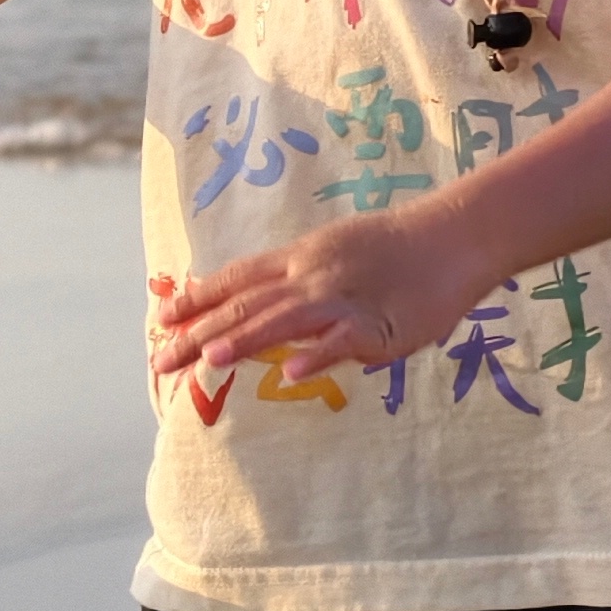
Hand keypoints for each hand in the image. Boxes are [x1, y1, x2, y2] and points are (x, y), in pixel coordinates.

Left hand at [151, 202, 489, 388]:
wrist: (452, 235)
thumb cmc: (397, 248)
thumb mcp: (336, 251)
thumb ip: (300, 276)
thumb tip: (265, 298)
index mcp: (300, 256)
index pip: (237, 278)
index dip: (197, 299)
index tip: (160, 318)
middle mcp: (311, 274)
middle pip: (247, 304)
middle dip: (199, 332)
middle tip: (158, 361)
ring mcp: (342, 297)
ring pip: (283, 319)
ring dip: (244, 340)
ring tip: (207, 359)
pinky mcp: (377, 322)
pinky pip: (341, 341)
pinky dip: (315, 356)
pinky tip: (289, 375)